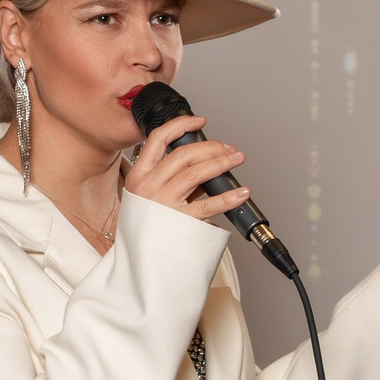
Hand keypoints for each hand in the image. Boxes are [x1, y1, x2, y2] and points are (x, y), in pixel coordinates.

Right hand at [125, 114, 252, 224]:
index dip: (181, 125)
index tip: (199, 121)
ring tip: (236, 159)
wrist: (140, 258)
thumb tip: (201, 164)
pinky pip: (208, 205)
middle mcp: (149, 186)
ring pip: (196, 173)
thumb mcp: (147, 196)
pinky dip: (228, 197)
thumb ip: (170, 178)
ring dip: (221, 162)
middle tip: (228, 148)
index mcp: (139, 175)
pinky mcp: (180, 221)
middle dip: (211, 147)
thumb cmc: (145, 226)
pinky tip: (241, 192)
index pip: (158, 139)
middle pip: (183, 154)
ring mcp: (163, 203)